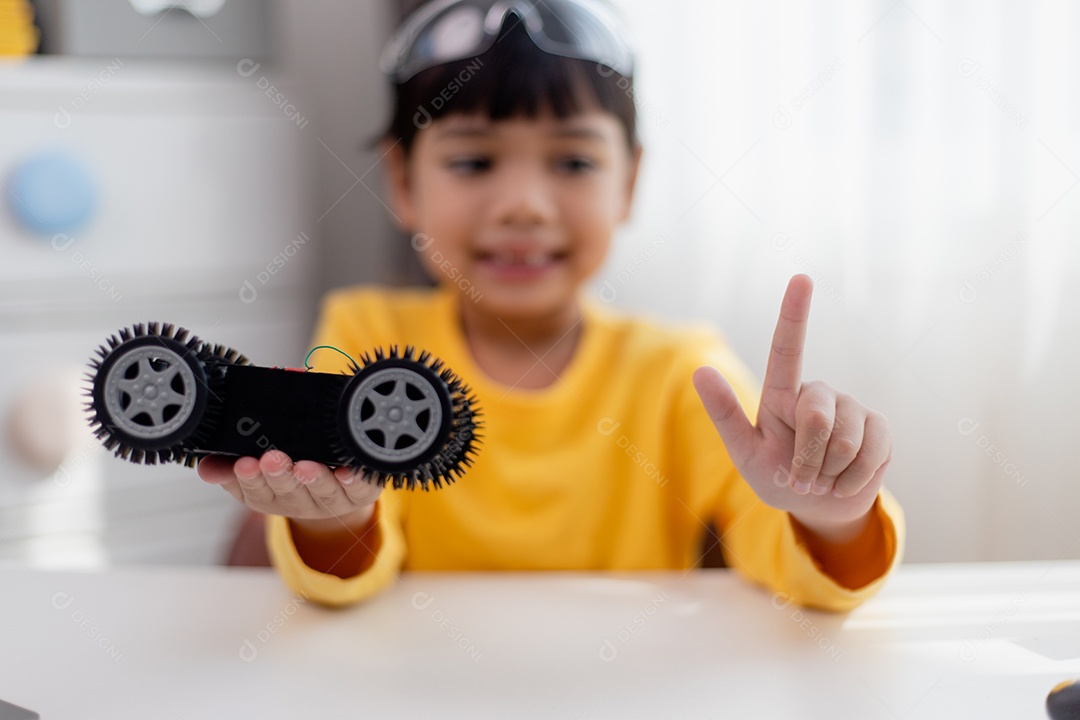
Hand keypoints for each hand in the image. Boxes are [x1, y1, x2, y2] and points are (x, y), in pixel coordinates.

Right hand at [197, 450, 380, 528]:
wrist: (336, 496)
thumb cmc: (291, 466)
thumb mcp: (256, 467)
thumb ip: (231, 458)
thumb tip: (205, 465)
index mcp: (270, 496)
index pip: (254, 491)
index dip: (248, 480)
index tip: (243, 464)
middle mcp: (300, 501)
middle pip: (288, 493)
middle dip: (278, 476)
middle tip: (271, 459)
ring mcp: (331, 500)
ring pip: (323, 492)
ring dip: (313, 480)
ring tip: (305, 466)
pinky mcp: (361, 494)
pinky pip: (360, 490)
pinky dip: (354, 480)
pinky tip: (349, 471)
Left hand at [692, 275, 890, 536]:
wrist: (819, 505)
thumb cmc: (775, 475)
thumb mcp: (744, 451)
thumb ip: (725, 413)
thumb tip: (700, 370)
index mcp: (782, 394)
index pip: (787, 348)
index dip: (794, 313)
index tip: (801, 278)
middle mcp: (818, 393)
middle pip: (816, 418)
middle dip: (807, 459)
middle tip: (801, 477)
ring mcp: (852, 408)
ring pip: (845, 441)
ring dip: (828, 473)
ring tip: (822, 478)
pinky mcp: (879, 428)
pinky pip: (871, 452)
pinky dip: (852, 479)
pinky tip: (844, 483)